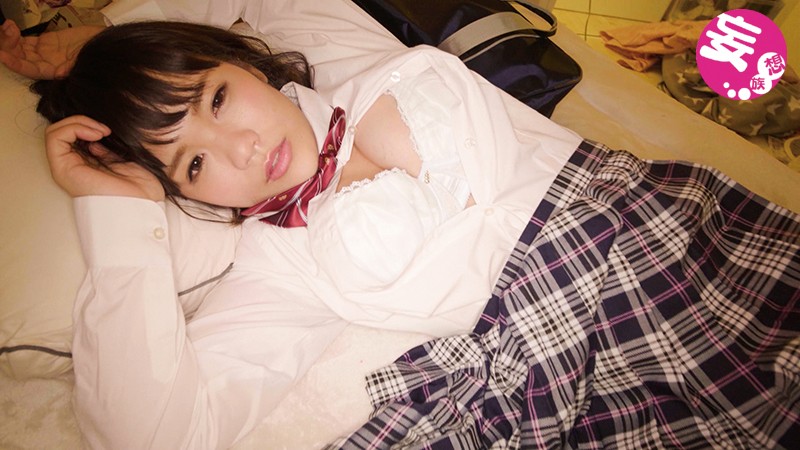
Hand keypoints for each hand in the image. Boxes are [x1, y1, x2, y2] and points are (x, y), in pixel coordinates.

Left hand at [0, 19, 103, 78]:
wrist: (107, 43)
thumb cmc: (100, 55)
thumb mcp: (88, 64)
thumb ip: (73, 69)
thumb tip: (60, 73)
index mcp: (57, 73)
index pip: (31, 70)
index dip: (17, 64)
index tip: (3, 55)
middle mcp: (47, 65)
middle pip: (20, 58)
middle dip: (9, 46)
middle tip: (7, 32)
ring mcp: (45, 53)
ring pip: (19, 48)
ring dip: (9, 38)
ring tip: (8, 27)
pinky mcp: (45, 41)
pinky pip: (24, 40)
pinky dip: (14, 34)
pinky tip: (10, 26)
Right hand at [46, 115, 164, 200]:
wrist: (143, 205)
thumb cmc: (139, 187)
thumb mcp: (122, 159)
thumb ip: (106, 148)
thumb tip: (96, 134)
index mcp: (86, 164)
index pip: (72, 134)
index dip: (87, 124)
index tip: (109, 131)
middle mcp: (72, 166)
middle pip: (61, 131)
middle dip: (81, 120)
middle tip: (105, 130)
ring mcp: (66, 168)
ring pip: (54, 131)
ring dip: (77, 122)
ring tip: (100, 131)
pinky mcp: (63, 169)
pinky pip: (54, 137)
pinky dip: (73, 128)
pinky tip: (95, 134)